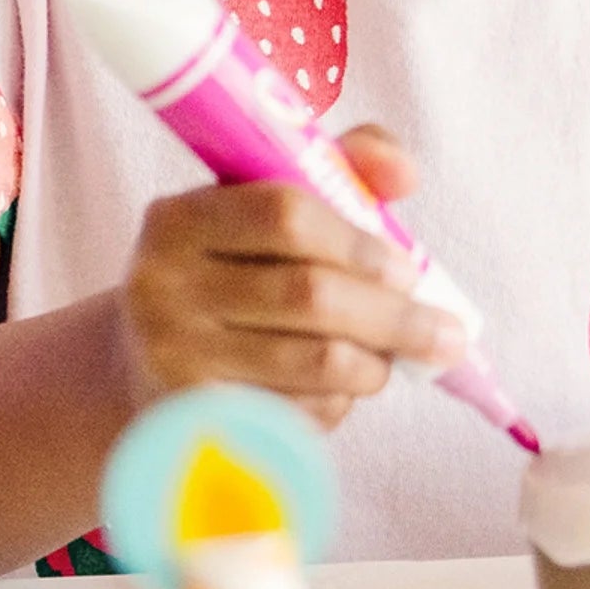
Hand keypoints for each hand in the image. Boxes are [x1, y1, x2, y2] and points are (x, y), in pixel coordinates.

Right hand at [117, 127, 464, 426]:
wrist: (144, 366)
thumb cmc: (229, 276)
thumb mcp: (264, 211)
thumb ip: (342, 170)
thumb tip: (404, 173)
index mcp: (178, 218)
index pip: (285, 213)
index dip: (361, 243)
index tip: (406, 270)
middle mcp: (162, 285)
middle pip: (311, 294)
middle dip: (395, 317)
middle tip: (445, 335)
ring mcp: (173, 356)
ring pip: (317, 361)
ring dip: (374, 364)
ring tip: (387, 361)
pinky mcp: (195, 419)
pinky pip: (300, 414)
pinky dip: (337, 404)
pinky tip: (334, 392)